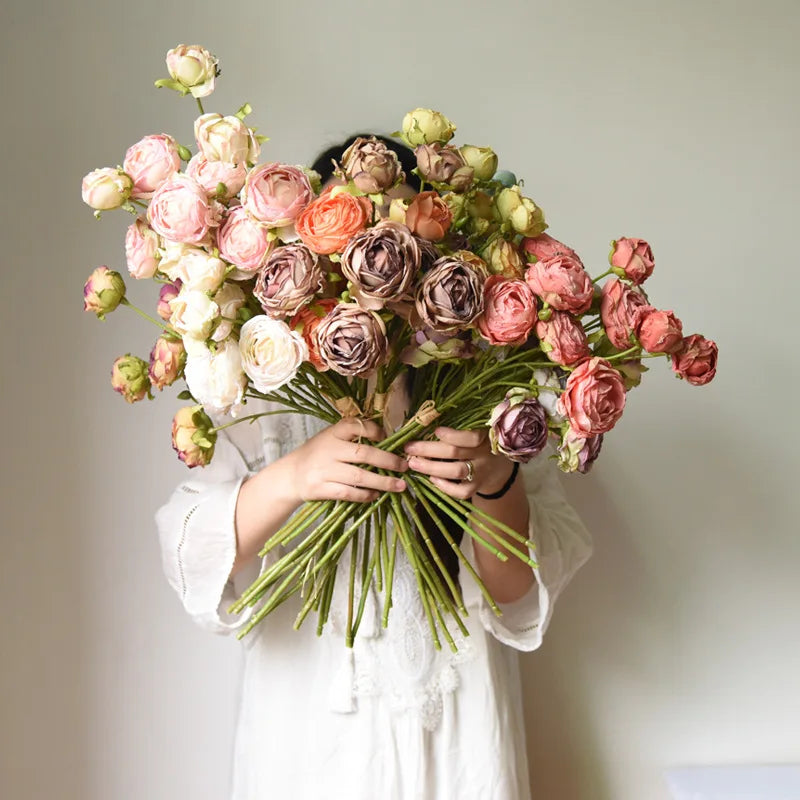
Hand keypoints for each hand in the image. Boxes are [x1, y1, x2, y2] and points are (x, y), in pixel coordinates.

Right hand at [286, 418, 407, 503]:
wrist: (291, 476)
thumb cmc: (318, 455)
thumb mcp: (331, 438)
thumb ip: (353, 437)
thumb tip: (388, 441)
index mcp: (332, 433)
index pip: (355, 426)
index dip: (375, 431)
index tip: (388, 439)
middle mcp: (328, 449)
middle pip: (363, 454)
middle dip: (388, 461)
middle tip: (404, 467)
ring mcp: (324, 470)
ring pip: (359, 476)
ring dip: (382, 482)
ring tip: (399, 486)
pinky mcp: (321, 488)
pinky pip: (348, 493)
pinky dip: (365, 495)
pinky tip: (376, 495)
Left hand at [403, 427, 515, 499]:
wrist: (498, 468)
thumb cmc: (478, 444)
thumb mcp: (475, 432)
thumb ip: (457, 430)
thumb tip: (423, 423)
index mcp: (484, 436)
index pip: (471, 436)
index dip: (452, 435)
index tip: (435, 430)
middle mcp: (483, 454)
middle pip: (455, 452)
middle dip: (428, 450)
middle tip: (409, 448)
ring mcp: (481, 472)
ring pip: (456, 471)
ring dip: (432, 468)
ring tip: (414, 464)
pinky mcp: (477, 487)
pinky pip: (462, 491)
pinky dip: (445, 487)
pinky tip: (432, 480)